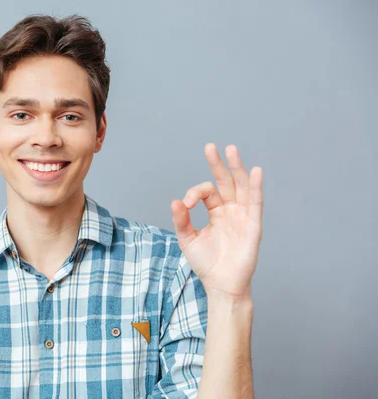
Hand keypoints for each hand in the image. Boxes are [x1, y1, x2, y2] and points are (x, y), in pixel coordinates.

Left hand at [171, 143, 263, 299]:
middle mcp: (231, 210)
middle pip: (226, 181)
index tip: (186, 204)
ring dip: (237, 168)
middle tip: (210, 146)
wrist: (221, 285)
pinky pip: (256, 202)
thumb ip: (181, 221)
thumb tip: (175, 201)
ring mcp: (243, 216)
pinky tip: (256, 171)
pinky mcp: (253, 225)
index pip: (207, 192)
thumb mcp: (188, 240)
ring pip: (242, 186)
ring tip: (231, 149)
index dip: (194, 193)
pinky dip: (256, 186)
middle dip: (218, 164)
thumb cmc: (207, 264)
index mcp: (216, 212)